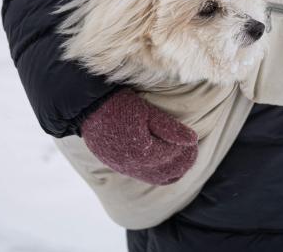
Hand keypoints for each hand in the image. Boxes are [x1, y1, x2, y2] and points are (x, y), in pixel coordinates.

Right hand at [81, 89, 197, 184]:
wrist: (88, 107)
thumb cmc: (120, 105)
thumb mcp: (148, 112)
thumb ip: (170, 128)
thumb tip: (193, 139)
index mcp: (142, 152)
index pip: (173, 157)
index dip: (187, 152)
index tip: (195, 143)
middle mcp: (132, 165)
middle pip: (167, 172)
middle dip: (183, 163)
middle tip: (192, 150)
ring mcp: (123, 167)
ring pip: (155, 178)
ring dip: (171, 170)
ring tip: (181, 157)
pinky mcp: (116, 165)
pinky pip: (142, 175)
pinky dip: (156, 172)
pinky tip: (162, 162)